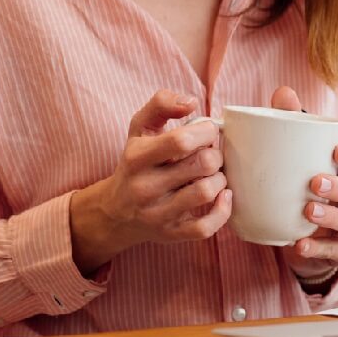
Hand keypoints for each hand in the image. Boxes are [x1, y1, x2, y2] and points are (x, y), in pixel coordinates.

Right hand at [69, 90, 230, 272]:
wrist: (115, 211)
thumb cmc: (135, 163)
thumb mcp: (139, 129)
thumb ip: (161, 104)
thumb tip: (190, 102)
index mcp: (137, 157)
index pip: (182, 140)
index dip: (206, 131)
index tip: (208, 132)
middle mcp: (144, 187)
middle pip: (201, 164)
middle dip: (216, 155)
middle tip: (212, 154)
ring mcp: (157, 214)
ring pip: (205, 192)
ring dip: (220, 179)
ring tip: (213, 174)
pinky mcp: (171, 234)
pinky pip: (205, 228)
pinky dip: (222, 211)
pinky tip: (222, 196)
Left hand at [268, 86, 337, 282]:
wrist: (307, 232)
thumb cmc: (310, 182)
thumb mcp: (302, 153)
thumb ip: (294, 122)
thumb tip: (282, 92)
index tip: (337, 150)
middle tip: (314, 182)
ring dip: (333, 219)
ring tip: (308, 211)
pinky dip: (320, 250)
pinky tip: (299, 245)